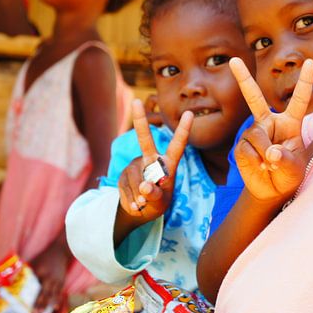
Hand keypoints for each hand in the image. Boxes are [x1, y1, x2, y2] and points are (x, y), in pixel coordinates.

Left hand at [30, 240, 69, 312]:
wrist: (60, 251)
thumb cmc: (45, 257)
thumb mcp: (35, 263)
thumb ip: (28, 272)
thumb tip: (15, 281)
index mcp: (42, 273)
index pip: (35, 287)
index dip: (31, 296)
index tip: (27, 304)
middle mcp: (50, 278)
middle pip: (44, 293)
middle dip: (40, 304)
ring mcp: (57, 280)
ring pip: (52, 295)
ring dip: (47, 305)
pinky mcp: (62, 281)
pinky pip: (59, 293)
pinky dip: (57, 300)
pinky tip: (55, 308)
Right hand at [117, 99, 192, 222]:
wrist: (140, 211)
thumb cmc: (157, 203)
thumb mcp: (161, 203)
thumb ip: (156, 195)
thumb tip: (144, 185)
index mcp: (167, 163)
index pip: (177, 145)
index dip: (184, 130)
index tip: (190, 113)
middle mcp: (150, 160)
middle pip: (145, 139)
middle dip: (140, 120)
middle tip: (136, 101)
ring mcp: (135, 166)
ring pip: (134, 178)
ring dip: (138, 197)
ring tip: (143, 204)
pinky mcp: (123, 174)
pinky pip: (125, 188)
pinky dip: (130, 201)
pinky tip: (135, 204)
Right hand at [228, 57, 312, 202]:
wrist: (271, 190)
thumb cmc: (288, 176)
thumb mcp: (295, 170)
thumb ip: (287, 160)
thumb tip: (270, 152)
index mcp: (290, 123)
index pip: (299, 99)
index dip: (305, 81)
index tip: (312, 62)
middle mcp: (269, 122)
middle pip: (254, 97)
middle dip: (243, 78)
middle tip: (233, 60)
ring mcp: (253, 132)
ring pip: (256, 135)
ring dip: (265, 153)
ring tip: (271, 166)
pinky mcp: (241, 146)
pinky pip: (247, 149)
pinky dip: (255, 161)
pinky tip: (260, 167)